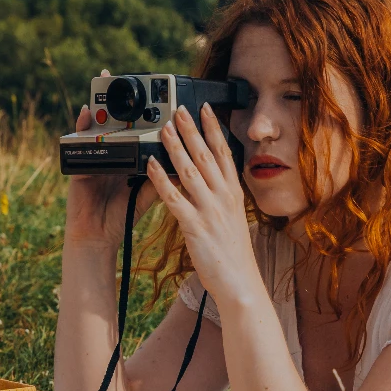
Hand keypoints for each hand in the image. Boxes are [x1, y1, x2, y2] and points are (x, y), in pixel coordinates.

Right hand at [64, 72, 157, 250]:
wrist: (99, 238)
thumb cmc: (120, 216)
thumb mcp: (146, 194)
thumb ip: (161, 178)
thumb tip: (184, 162)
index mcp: (127, 158)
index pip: (134, 129)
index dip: (142, 110)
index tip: (153, 90)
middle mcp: (110, 154)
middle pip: (115, 122)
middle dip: (121, 100)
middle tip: (127, 77)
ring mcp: (94, 158)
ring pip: (97, 127)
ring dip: (101, 105)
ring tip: (106, 82)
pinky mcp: (79, 166)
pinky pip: (79, 143)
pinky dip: (81, 127)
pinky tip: (86, 112)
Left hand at [146, 104, 261, 307]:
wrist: (240, 283)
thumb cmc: (233, 253)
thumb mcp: (233, 217)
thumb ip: (221, 196)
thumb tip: (210, 177)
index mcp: (233, 193)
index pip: (224, 152)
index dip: (214, 128)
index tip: (205, 107)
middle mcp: (224, 197)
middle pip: (206, 155)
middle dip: (191, 129)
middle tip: (178, 108)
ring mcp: (210, 211)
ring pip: (190, 171)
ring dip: (175, 147)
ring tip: (163, 128)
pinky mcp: (195, 227)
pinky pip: (174, 199)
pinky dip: (161, 180)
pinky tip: (150, 165)